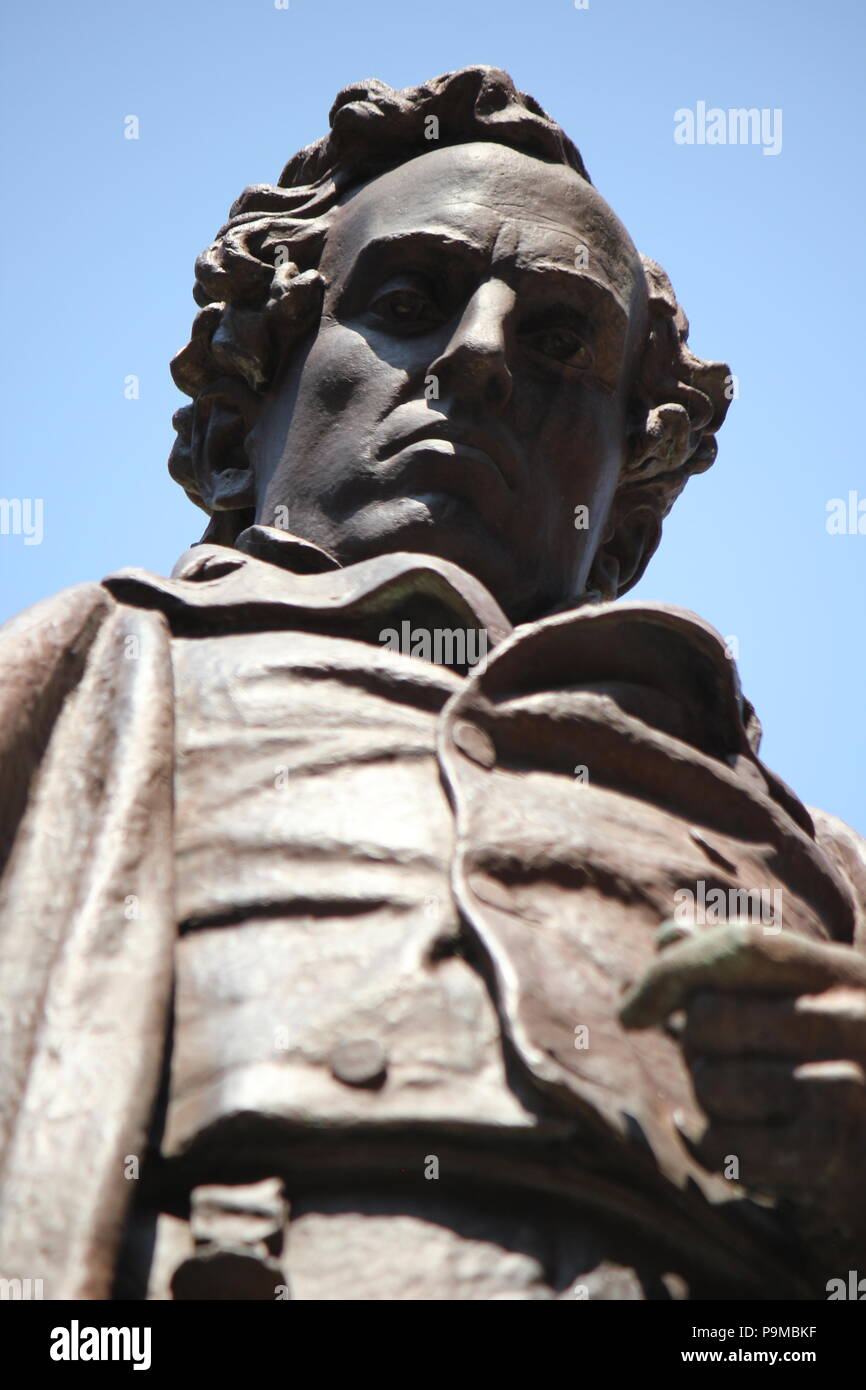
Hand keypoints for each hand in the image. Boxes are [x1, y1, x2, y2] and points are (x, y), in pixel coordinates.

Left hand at [619, 922, 865, 1269]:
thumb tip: (668, 937)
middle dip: (695, 1043)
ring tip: (747, 1103)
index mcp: (850, 975)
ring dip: (708, 1097)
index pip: (746, 944)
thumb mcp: (808, 999)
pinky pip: (722, 1143)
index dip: (675, 968)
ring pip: (710, 1082)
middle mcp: (858, 1024)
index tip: (632, 1007)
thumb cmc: (838, 1062)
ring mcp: (849, 1093)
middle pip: (712, 1016)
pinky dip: (710, 1145)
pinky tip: (732, 1141)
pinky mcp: (830, 1158)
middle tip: (725, 1063)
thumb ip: (740, 960)